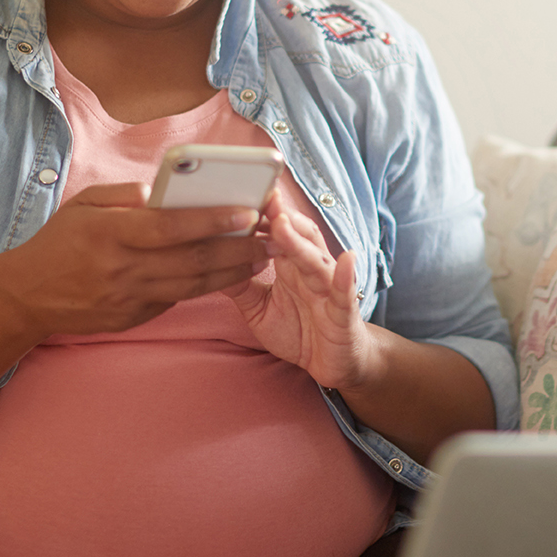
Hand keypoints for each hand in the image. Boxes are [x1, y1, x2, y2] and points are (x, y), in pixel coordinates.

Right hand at [0, 181, 269, 340]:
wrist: (29, 296)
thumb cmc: (60, 241)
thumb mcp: (84, 204)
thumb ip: (124, 197)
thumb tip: (160, 192)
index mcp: (111, 234)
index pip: (171, 227)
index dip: (213, 220)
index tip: (248, 211)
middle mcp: (124, 269)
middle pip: (192, 261)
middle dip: (239, 250)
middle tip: (273, 239)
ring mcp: (130, 298)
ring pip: (193, 285)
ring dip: (233, 273)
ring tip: (263, 258)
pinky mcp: (134, 317)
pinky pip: (177, 299)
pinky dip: (207, 288)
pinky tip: (231, 276)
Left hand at [227, 191, 383, 390]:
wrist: (332, 363)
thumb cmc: (299, 330)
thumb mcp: (258, 310)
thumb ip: (240, 286)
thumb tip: (208, 261)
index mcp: (291, 266)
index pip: (277, 232)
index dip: (262, 213)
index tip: (242, 193)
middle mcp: (311, 270)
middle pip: (298, 236)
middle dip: (280, 215)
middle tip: (261, 195)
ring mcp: (330, 289)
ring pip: (316, 260)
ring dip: (300, 242)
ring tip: (283, 223)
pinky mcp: (344, 313)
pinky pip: (346, 293)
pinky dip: (346, 276)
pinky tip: (347, 259)